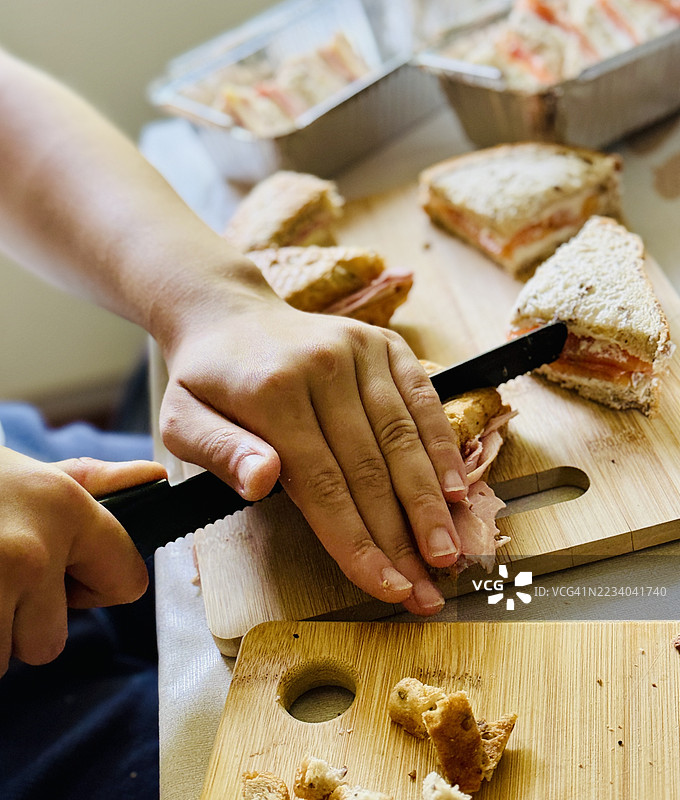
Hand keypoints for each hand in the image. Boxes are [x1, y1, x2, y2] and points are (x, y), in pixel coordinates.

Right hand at [0, 447, 165, 674]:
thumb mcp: (38, 476)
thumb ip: (98, 485)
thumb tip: (157, 479)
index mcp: (67, 511)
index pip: (129, 583)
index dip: (99, 587)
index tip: (69, 575)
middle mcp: (32, 552)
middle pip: (51, 642)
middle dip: (24, 623)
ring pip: (3, 660)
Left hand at [159, 297, 467, 615]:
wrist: (227, 313)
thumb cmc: (206, 381)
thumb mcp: (182, 419)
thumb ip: (220, 452)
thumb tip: (262, 482)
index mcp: (271, 393)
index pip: (323, 485)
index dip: (358, 542)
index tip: (387, 587)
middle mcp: (322, 367)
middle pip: (370, 468)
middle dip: (403, 537)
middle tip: (428, 589)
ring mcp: (358, 351)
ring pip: (402, 438)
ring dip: (430, 501)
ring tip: (448, 551)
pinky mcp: (383, 344)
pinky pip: (422, 400)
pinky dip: (442, 446)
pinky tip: (456, 487)